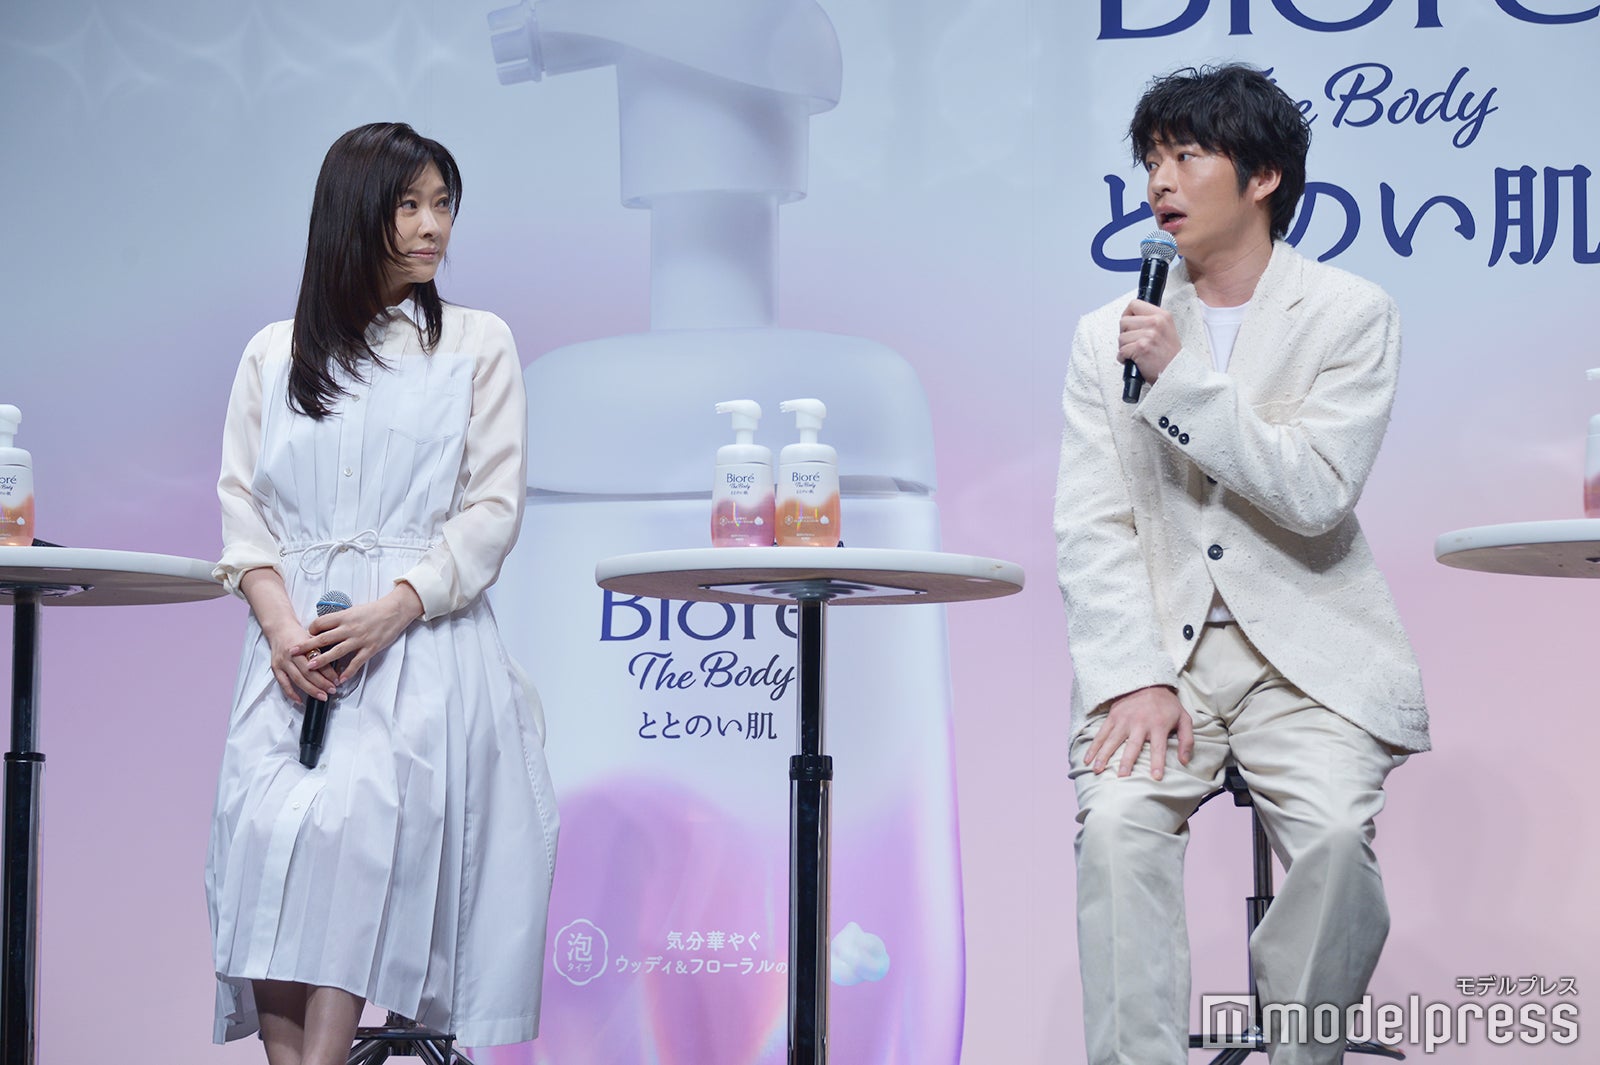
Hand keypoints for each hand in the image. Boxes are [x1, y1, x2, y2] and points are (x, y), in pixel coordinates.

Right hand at [261, 618, 339, 703]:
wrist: (280, 629)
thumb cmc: (298, 634)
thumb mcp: (313, 638)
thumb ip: (321, 651)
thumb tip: (337, 667)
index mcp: (303, 645)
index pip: (318, 661)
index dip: (329, 672)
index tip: (337, 680)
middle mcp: (292, 654)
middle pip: (308, 672)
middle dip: (321, 683)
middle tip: (332, 690)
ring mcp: (283, 661)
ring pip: (297, 679)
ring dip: (311, 690)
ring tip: (322, 696)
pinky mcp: (276, 667)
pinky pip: (283, 683)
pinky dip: (291, 693)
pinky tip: (300, 700)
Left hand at [291, 583, 423, 683]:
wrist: (395, 610)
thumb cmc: (375, 610)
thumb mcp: (354, 610)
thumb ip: (341, 620)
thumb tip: (328, 627)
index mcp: (344, 616)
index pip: (321, 623)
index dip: (311, 630)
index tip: (306, 636)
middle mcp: (349, 628)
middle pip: (323, 638)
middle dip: (306, 646)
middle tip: (293, 652)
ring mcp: (359, 639)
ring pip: (336, 652)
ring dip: (321, 660)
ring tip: (310, 667)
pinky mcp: (370, 648)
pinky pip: (356, 662)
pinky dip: (348, 671)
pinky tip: (341, 679)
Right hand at [1083, 685, 1193, 780]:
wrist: (1148, 682)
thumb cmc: (1167, 705)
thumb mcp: (1183, 719)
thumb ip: (1186, 740)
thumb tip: (1185, 761)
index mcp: (1158, 725)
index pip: (1158, 747)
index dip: (1157, 762)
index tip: (1156, 777)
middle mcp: (1140, 723)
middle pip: (1132, 745)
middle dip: (1127, 761)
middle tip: (1122, 776)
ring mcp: (1124, 720)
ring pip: (1112, 740)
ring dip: (1104, 755)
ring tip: (1097, 770)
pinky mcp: (1113, 717)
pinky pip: (1102, 734)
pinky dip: (1094, 746)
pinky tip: (1088, 759)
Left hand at [1118, 299, 1181, 382]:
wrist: (1176, 373)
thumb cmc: (1170, 357)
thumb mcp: (1166, 330)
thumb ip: (1151, 321)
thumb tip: (1131, 318)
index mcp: (1162, 315)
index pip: (1134, 304)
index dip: (1127, 315)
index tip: (1129, 325)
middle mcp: (1156, 322)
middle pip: (1124, 321)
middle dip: (1125, 334)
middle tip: (1134, 343)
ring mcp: (1149, 335)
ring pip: (1121, 337)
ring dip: (1124, 347)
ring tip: (1136, 353)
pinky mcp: (1141, 348)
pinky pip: (1121, 351)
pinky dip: (1123, 358)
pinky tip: (1133, 360)